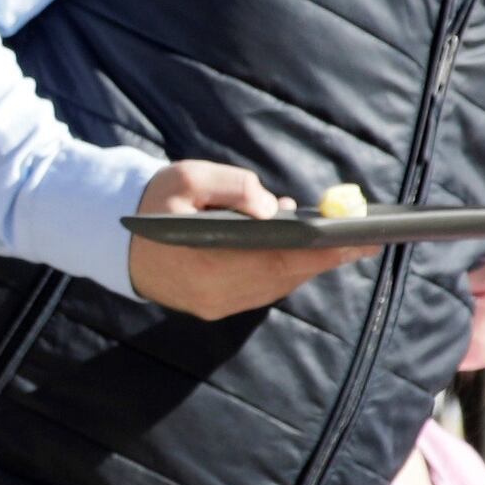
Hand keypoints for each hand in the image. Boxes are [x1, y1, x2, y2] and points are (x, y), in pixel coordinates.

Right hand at [126, 160, 379, 319]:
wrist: (118, 242)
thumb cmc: (154, 204)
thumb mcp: (186, 178)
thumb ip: (232, 187)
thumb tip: (273, 208)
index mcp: (205, 263)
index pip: (276, 259)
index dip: (320, 251)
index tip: (356, 240)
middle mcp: (215, 294)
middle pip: (284, 277)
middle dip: (326, 257)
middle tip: (366, 239)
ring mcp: (216, 306)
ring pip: (277, 286)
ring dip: (309, 264)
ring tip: (342, 242)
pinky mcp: (217, 307)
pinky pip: (264, 289)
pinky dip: (287, 269)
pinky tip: (304, 249)